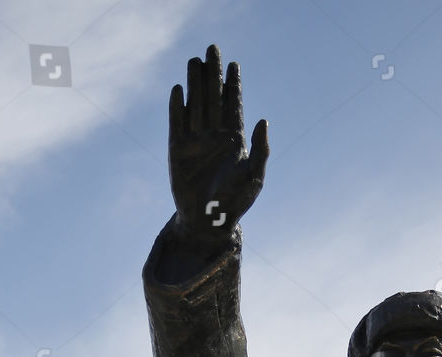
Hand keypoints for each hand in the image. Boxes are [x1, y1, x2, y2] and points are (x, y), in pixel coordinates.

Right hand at [168, 45, 268, 252]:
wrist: (207, 223)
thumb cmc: (235, 204)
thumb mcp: (255, 177)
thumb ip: (261, 149)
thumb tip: (264, 119)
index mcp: (235, 141)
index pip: (234, 105)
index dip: (233, 84)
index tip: (234, 64)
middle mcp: (215, 137)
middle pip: (214, 98)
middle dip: (214, 74)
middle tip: (213, 48)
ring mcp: (195, 142)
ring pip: (196, 105)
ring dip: (196, 83)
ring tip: (195, 61)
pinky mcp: (176, 150)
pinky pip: (177, 123)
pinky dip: (177, 107)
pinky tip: (179, 90)